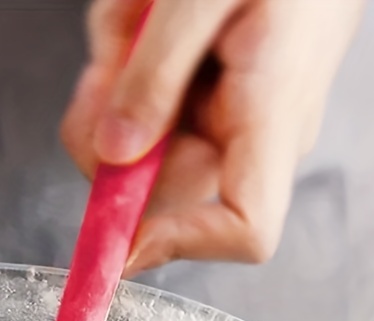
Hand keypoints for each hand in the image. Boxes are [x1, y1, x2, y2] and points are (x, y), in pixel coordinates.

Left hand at [61, 0, 364, 275]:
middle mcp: (251, 136)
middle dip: (110, 140)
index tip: (121, 237)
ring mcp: (227, 123)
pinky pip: (143, 112)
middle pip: (160, 192)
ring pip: (138, 151)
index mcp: (270, 115)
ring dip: (113, 89)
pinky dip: (122, 69)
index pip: (244, 228)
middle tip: (103, 71)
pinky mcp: (204, 105)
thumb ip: (154, 74)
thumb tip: (113, 154)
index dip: (181, 245)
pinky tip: (141, 23)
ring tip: (136, 22)